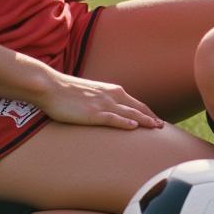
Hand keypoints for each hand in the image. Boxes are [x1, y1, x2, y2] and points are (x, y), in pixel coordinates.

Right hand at [37, 70, 163, 129]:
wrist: (51, 86)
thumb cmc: (67, 91)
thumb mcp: (90, 94)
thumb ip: (101, 100)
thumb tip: (107, 110)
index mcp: (110, 90)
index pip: (134, 103)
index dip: (147, 111)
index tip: (156, 120)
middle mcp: (110, 95)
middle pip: (137, 107)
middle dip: (150, 117)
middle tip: (162, 127)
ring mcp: (102, 104)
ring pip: (129, 113)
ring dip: (144, 120)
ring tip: (156, 127)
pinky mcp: (92, 113)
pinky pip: (112, 118)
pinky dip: (124, 122)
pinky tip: (134, 127)